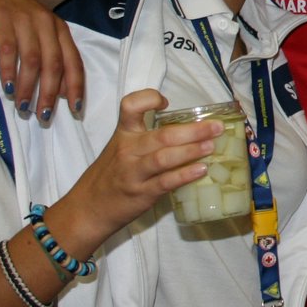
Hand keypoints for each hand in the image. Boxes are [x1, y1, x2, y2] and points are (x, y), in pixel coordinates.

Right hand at [0, 0, 85, 120]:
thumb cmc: (17, 14)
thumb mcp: (40, 31)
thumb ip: (52, 56)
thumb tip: (62, 92)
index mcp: (60, 29)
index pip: (74, 62)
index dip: (76, 87)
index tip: (75, 110)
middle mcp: (47, 24)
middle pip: (54, 64)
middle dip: (51, 94)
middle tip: (44, 117)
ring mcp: (26, 21)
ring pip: (33, 60)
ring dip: (29, 87)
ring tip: (23, 108)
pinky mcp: (4, 20)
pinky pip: (8, 50)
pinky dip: (9, 71)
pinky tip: (8, 88)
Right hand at [49, 90, 223, 248]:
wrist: (89, 208)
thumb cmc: (111, 175)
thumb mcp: (122, 148)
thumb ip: (147, 137)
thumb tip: (189, 129)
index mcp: (124, 133)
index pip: (130, 106)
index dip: (148, 99)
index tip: (166, 102)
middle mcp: (128, 150)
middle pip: (161, 135)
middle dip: (193, 130)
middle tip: (217, 127)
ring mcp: (134, 172)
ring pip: (164, 157)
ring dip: (191, 150)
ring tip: (212, 146)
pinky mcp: (141, 193)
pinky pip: (165, 182)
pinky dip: (184, 175)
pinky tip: (201, 170)